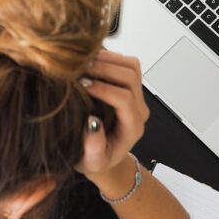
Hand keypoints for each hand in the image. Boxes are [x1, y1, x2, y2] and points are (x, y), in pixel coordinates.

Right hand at [75, 50, 149, 180]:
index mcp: (132, 126)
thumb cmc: (96, 160)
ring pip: (131, 65)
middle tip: (79, 69)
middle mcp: (138, 108)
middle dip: (105, 68)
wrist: (103, 156)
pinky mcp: (128, 85)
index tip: (82, 85)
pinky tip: (87, 61)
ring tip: (82, 62)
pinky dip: (107, 57)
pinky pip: (125, 63)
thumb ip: (94, 147)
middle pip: (131, 76)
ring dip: (107, 59)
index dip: (104, 89)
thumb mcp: (91, 161)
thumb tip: (92, 123)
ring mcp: (136, 95)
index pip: (125, 99)